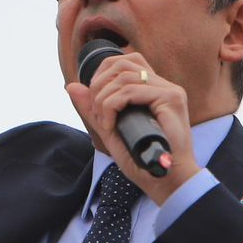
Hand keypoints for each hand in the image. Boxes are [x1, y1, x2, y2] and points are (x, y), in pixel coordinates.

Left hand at [65, 52, 199, 206]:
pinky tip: (111, 125)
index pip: (125, 61)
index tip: (94, 101)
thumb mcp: (110, 131)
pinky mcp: (171, 99)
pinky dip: (112, 106)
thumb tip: (71, 86)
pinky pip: (131, 91)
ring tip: (104, 122)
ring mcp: (170, 91)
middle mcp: (164, 85)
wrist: (167, 181)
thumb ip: (93, 109)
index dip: (102, 74)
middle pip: (123, 62)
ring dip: (104, 99)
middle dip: (99, 84)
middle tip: (96, 112)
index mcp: (154, 89)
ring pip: (124, 77)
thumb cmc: (142, 161)